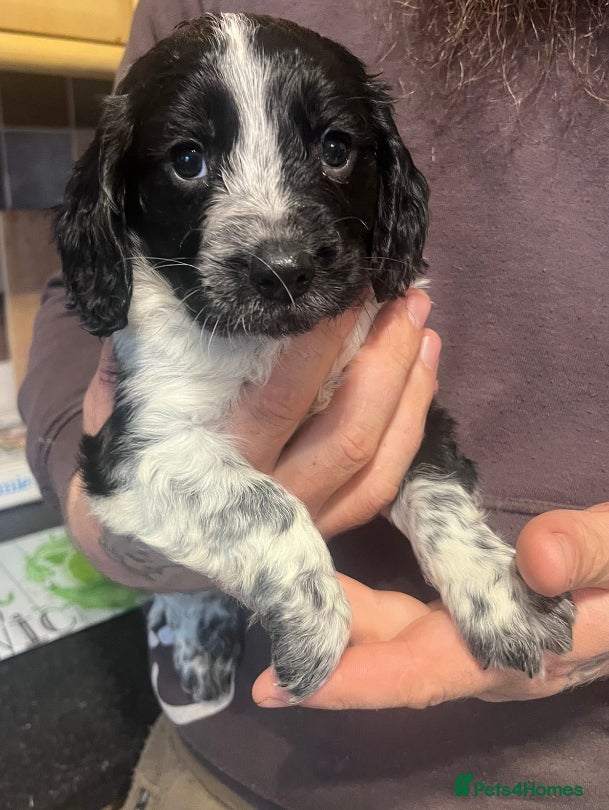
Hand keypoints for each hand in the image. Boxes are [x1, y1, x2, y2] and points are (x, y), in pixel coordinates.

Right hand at [66, 290, 439, 588]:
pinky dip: (409, 434)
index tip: (347, 286)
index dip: (322, 343)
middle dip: (386, 361)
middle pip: (348, 432)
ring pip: (377, 465)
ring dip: (411, 394)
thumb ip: (144, 357)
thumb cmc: (128, 465)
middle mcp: (270, 500)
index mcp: (214, 466)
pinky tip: (420, 384)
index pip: (282, 400)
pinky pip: (380, 489)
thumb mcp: (117, 409)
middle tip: (408, 298)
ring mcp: (305, 523)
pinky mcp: (326, 531)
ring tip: (425, 331)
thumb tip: (174, 289)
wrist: (136, 549)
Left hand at [252, 504, 608, 707]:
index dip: (353, 682)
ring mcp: (486, 642)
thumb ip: (593, 552)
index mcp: (522, 651)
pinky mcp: (483, 620)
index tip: (284, 685)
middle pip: (394, 659)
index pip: (422, 674)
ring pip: (400, 640)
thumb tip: (538, 560)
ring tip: (285, 600)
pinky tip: (342, 590)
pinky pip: (416, 623)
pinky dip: (372, 612)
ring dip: (343, 626)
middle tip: (260, 622)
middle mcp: (492, 657)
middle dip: (326, 650)